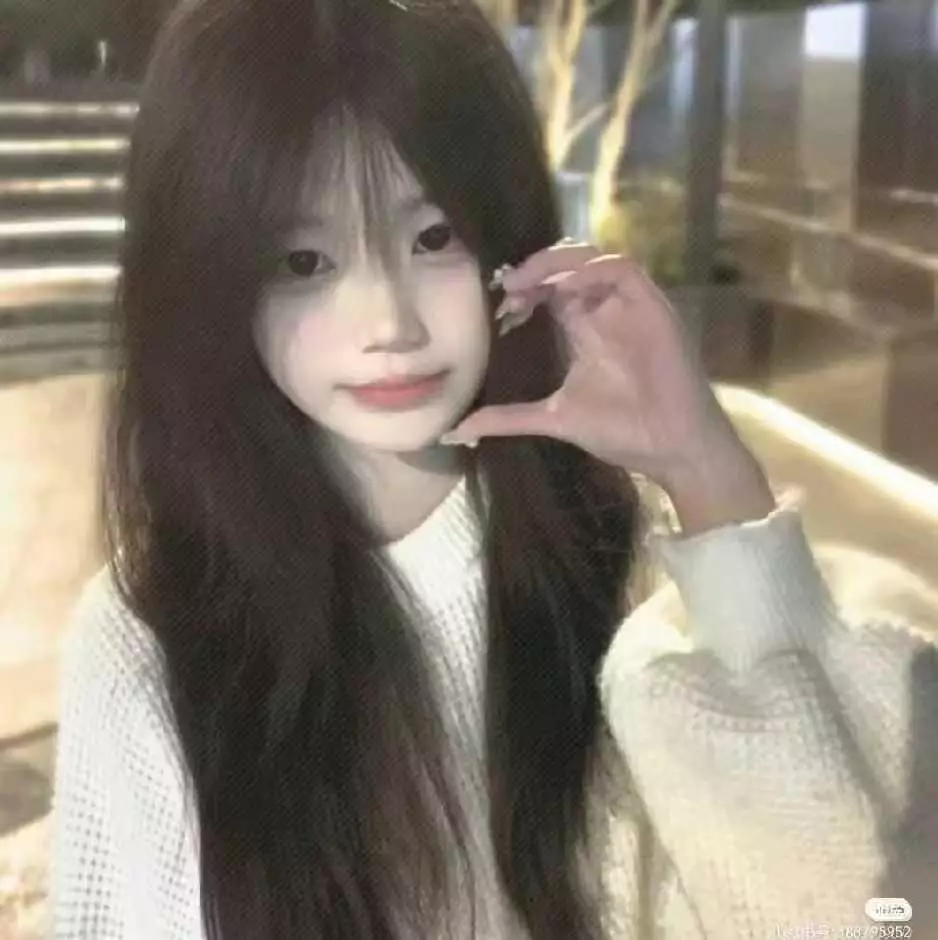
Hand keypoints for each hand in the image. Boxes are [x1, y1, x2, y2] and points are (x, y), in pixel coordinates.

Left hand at [442, 240, 757, 495]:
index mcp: (584, 332)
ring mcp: (628, 308)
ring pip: (593, 259)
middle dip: (534, 270)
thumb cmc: (622, 432)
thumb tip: (457, 431)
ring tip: (527, 280)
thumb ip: (509, 418)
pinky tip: (565, 285)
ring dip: (558, 262)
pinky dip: (591, 269)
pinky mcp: (652, 306)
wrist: (671, 448)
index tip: (498, 306)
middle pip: (568, 268)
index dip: (524, 289)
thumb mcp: (554, 419)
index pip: (550, 292)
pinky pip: (623, 269)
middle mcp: (605, 313)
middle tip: (507, 286)